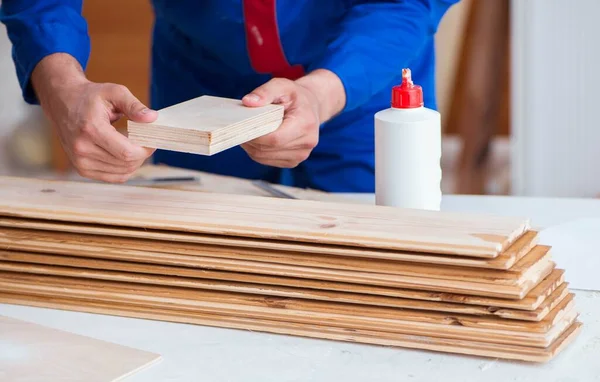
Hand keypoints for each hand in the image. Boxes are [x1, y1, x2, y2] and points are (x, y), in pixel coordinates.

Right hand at [32, 53, 157, 182]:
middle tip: (146, 142)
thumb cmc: (90, 96)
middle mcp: (82, 148)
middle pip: (126, 164)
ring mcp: (80, 162)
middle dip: (142, 155)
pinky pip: (113, 177)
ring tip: (134, 146)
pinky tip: (125, 155)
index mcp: (91, 129)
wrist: (62, 102)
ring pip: (121, 173)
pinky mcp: (82, 169)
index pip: (126, 152)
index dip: (145, 150)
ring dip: (134, 162)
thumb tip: (152, 118)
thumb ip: (134, 106)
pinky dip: (125, 169)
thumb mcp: (114, 92)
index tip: (152, 141)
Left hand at [241, 69, 345, 167]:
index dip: (254, 135)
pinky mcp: (293, 162)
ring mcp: (301, 155)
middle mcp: (306, 143)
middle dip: (249, 140)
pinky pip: (267, 161)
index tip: (241, 125)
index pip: (274, 138)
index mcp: (305, 123)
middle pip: (267, 149)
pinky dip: (256, 151)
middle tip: (238, 128)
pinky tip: (255, 139)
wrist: (311, 108)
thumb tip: (248, 102)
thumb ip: (265, 92)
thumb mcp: (282, 85)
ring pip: (263, 157)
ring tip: (246, 132)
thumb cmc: (295, 96)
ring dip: (250, 146)